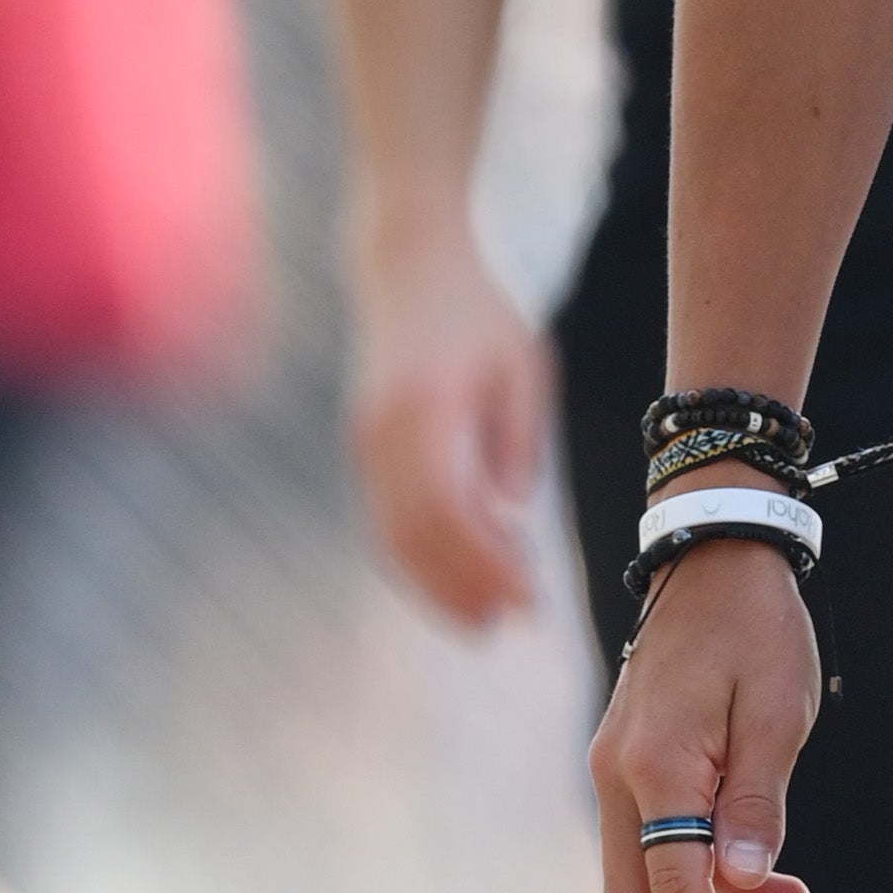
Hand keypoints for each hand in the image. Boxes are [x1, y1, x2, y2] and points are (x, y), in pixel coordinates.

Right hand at [349, 224, 550, 626]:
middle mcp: (383, 432)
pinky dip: (415, 559)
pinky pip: (383, 519)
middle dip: (462, 588)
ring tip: (483, 622)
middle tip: (509, 626)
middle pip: (416, 535)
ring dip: (434, 584)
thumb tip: (510, 515)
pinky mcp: (363, 448)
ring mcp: (364, 442)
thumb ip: (517, 440)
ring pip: (392, 535)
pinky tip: (453, 582)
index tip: (530, 600)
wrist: (406, 267)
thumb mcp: (522, 368)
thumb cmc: (479, 315)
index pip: (453, 510)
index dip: (489, 565)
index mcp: (427, 409)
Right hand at [589, 536, 819, 892]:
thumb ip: (757, 807)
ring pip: (649, 877)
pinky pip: (661, 841)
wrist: (718, 557)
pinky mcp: (637, 764)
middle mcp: (619, 778)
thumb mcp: (777, 718)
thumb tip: (739, 887)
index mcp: (655, 770)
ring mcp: (620, 772)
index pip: (674, 888)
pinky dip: (708, 877)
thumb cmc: (757, 631)